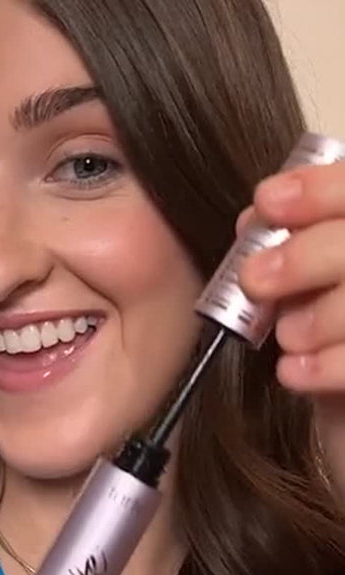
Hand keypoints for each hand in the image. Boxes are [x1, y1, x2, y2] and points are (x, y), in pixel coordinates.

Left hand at [239, 161, 344, 494]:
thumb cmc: (334, 358)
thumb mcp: (316, 299)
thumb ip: (298, 255)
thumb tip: (252, 222)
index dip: (322, 188)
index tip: (266, 201)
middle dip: (305, 255)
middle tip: (255, 279)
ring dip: (317, 316)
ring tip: (289, 338)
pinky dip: (326, 366)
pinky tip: (294, 374)